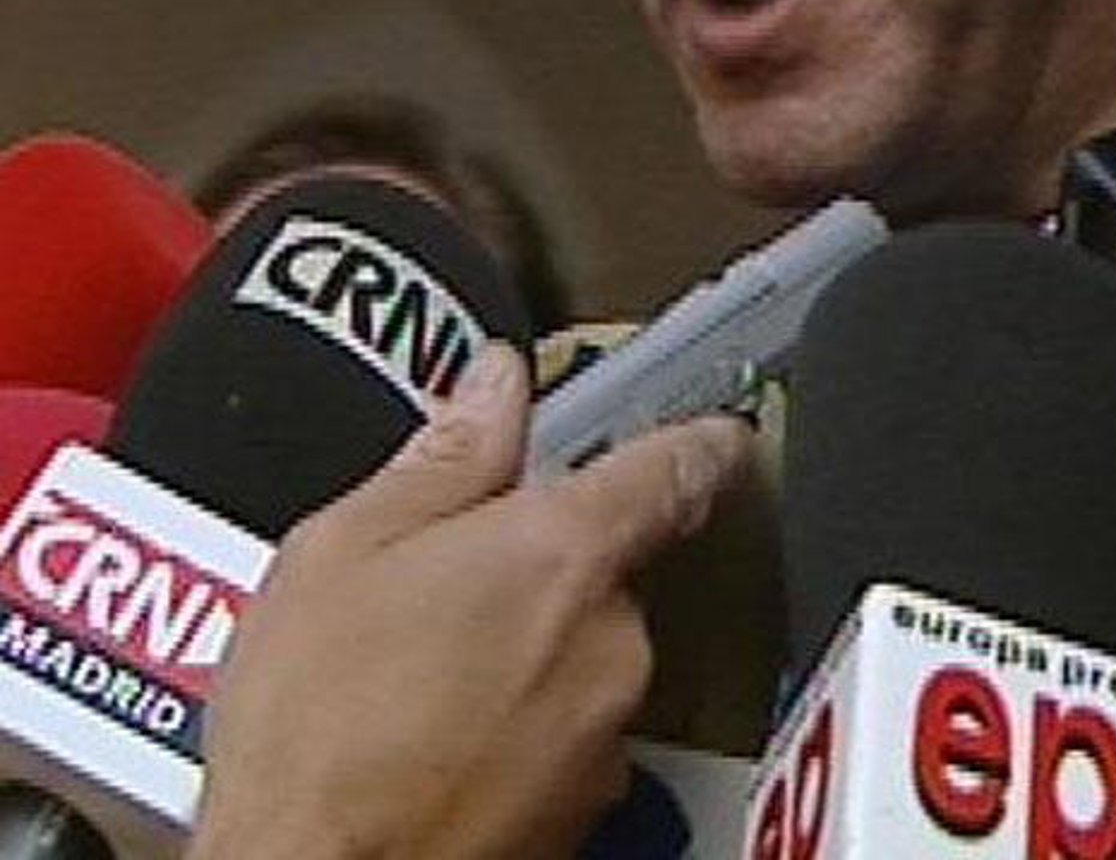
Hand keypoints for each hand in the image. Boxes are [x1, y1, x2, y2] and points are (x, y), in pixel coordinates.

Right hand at [188, 342, 751, 859]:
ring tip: (416, 684)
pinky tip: (433, 746)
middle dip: (538, 571)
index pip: (676, 466)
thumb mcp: (345, 550)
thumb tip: (494, 388)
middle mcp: (610, 643)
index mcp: (563, 553)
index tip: (715, 431)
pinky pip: (564, 740)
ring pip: (581, 659)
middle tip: (443, 591)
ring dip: (525, 655)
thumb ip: (448, 456)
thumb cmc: (312, 738)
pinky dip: (517, 732)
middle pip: (606, 571)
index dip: (698, 439)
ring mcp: (603, 736)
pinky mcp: (583, 815)